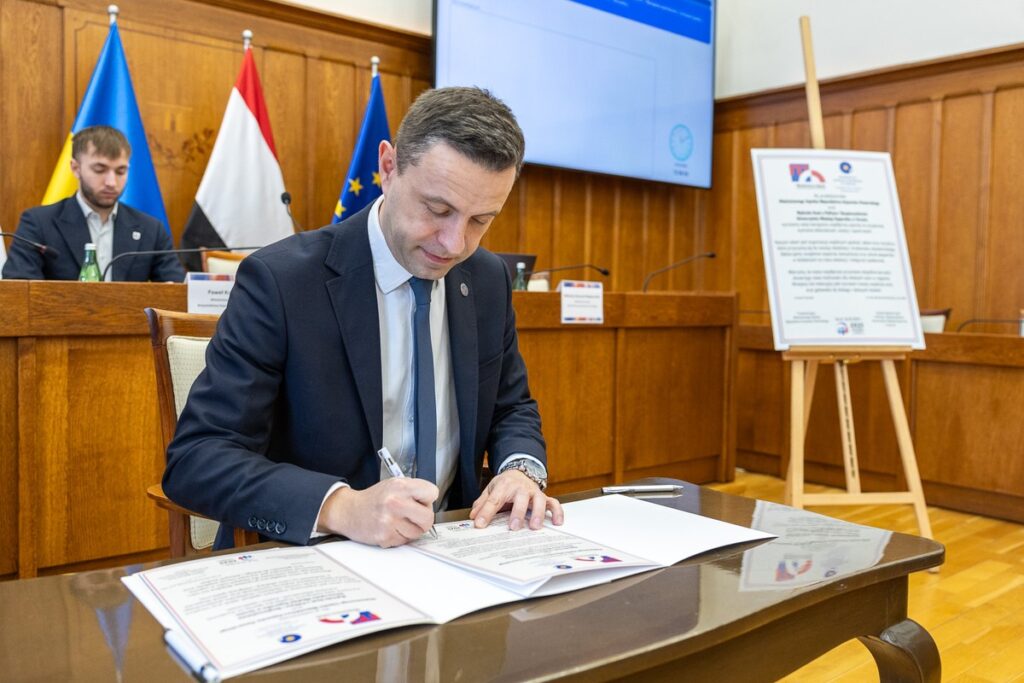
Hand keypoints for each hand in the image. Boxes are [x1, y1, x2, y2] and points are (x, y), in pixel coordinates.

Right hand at [317, 478, 438, 547]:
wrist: (349, 511)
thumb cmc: (374, 498)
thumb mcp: (394, 484)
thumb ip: (414, 491)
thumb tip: (431, 504)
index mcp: (400, 486)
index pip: (432, 492)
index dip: (427, 499)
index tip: (421, 501)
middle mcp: (395, 502)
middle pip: (428, 518)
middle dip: (423, 519)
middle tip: (413, 516)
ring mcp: (389, 520)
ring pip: (417, 533)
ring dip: (410, 530)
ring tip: (397, 521)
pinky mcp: (385, 536)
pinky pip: (404, 541)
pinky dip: (399, 537)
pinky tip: (390, 528)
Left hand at [469, 469, 563, 530]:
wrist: (519, 472)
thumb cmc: (505, 484)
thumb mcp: (491, 490)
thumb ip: (482, 503)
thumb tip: (473, 516)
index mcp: (504, 485)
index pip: (494, 500)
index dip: (486, 513)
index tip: (480, 525)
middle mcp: (521, 488)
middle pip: (520, 499)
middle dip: (517, 513)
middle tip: (513, 527)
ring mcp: (533, 493)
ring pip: (539, 500)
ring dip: (538, 513)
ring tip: (535, 527)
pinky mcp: (544, 498)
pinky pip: (554, 503)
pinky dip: (557, 512)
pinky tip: (557, 522)